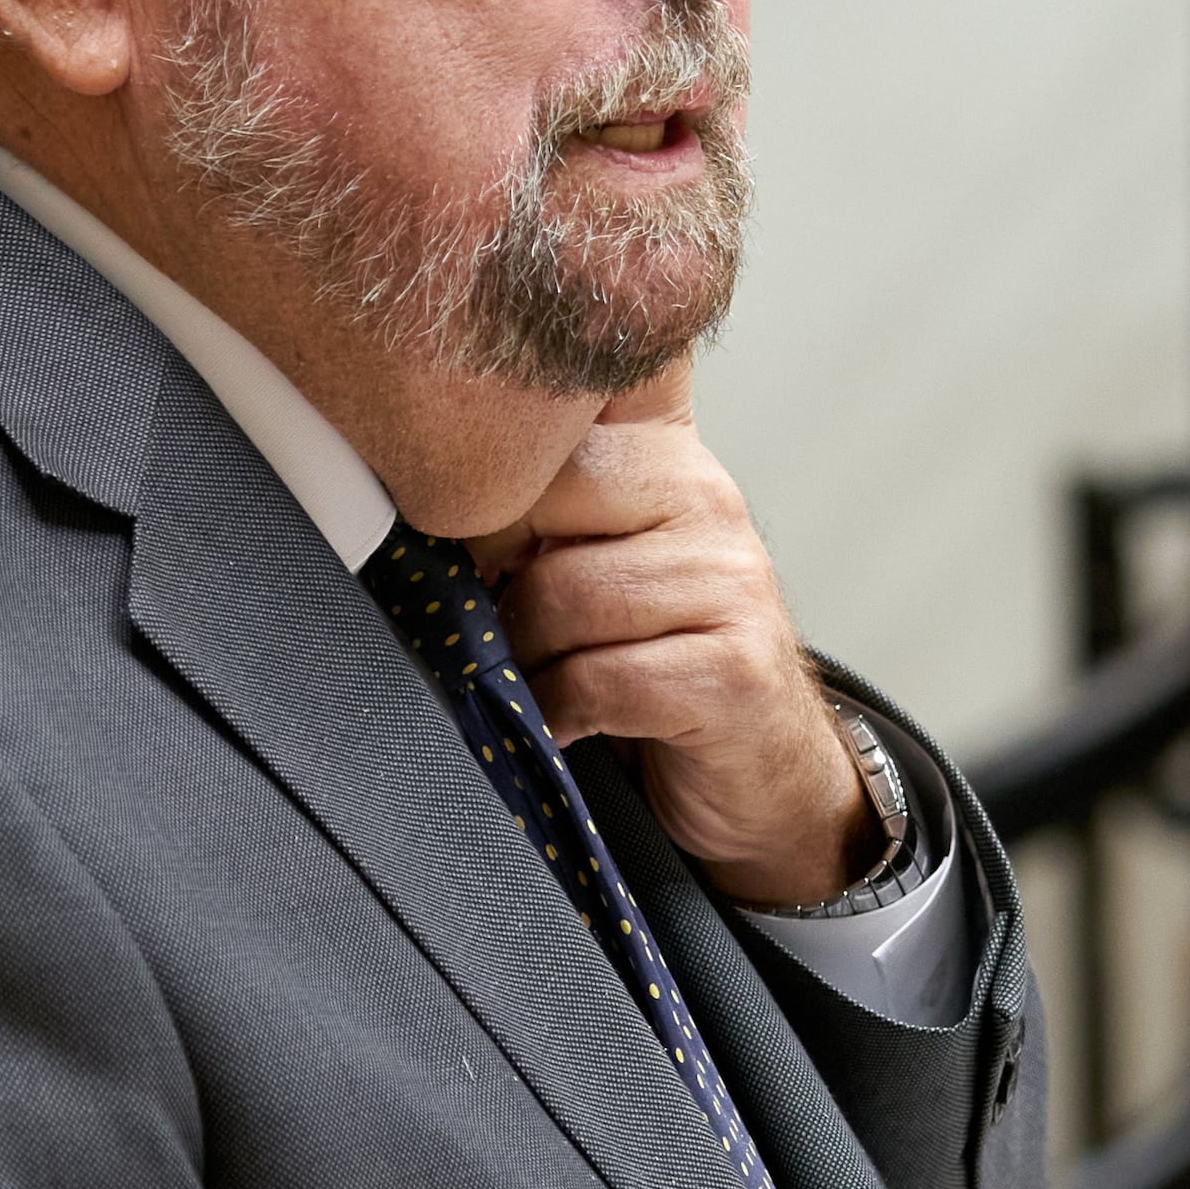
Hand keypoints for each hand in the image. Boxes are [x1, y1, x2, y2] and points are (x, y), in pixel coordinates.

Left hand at [477, 358, 875, 905]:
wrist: (764, 774)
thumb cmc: (665, 663)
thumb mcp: (607, 557)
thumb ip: (549, 498)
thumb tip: (424, 476)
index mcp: (669, 456)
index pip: (559, 414)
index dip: (490, 481)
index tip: (485, 544)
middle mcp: (709, 502)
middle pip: (542, 498)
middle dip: (497, 574)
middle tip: (504, 625)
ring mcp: (731, 585)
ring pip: (563, 595)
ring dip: (527, 656)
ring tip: (541, 679)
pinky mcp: (734, 672)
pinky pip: (598, 678)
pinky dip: (562, 711)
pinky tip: (570, 721)